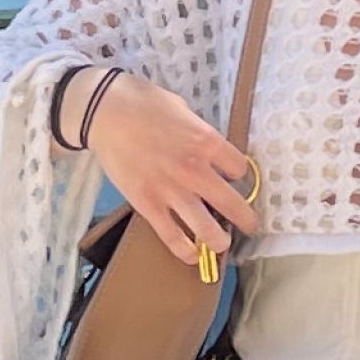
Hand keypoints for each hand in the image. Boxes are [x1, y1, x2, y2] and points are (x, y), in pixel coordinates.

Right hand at [69, 68, 261, 266]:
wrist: (108, 113)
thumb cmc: (146, 103)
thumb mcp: (183, 110)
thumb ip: (197, 133)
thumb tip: (205, 146)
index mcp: (207, 141)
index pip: (238, 167)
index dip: (239, 173)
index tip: (234, 177)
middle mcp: (195, 169)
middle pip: (230, 202)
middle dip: (244, 218)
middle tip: (251, 226)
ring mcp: (171, 191)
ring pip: (204, 227)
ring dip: (218, 240)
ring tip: (222, 245)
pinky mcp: (147, 205)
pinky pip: (171, 236)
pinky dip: (184, 251)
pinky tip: (193, 256)